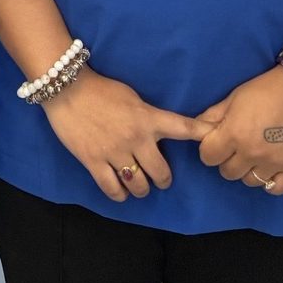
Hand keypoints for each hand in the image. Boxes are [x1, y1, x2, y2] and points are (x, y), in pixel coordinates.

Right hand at [41, 68, 207, 203]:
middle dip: (163, 179)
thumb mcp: (132, 97)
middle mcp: (135, 138)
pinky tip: (120, 191)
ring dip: (141, 189)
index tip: (215, 138)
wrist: (67, 87)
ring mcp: (114, 152)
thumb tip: (157, 130)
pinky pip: (112, 189)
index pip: (182, 127)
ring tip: (139, 185)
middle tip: (159, 178)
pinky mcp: (93, 161)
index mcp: (147, 118)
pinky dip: (120, 195)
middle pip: (161, 173)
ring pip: (139, 186)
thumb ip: (147, 115)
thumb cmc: (100, 89)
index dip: (202, 133)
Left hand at [196, 68, 282, 195]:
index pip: (208, 157)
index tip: (217, 142)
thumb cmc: (266, 89)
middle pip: (227, 172)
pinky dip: (270, 182)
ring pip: (250, 181)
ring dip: (249, 170)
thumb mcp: (234, 97)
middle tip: (237, 147)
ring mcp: (274, 163)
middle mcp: (252, 153)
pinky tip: (269, 169)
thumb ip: (213, 116)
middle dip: (228, 159)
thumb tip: (196, 129)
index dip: (210, 148)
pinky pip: (275, 189)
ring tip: (256, 155)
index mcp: (234, 134)